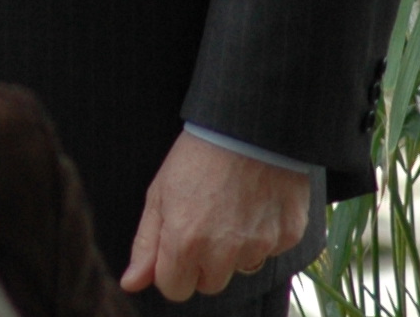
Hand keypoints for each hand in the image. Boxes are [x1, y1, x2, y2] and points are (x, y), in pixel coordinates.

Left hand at [119, 133, 309, 300]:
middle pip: (209, 285)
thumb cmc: (196, 158)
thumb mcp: (159, 195)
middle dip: (202, 264)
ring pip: (240, 269)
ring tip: (229, 211)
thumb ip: (146, 245)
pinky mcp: (288, 236)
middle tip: (203, 224)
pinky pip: (270, 251)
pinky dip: (261, 235)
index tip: (174, 249)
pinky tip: (254, 204)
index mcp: (185, 242)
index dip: (171, 271)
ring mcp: (259, 246)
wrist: (247, 128)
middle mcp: (224, 252)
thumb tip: (131, 283)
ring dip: (233, 252)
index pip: (175, 290)